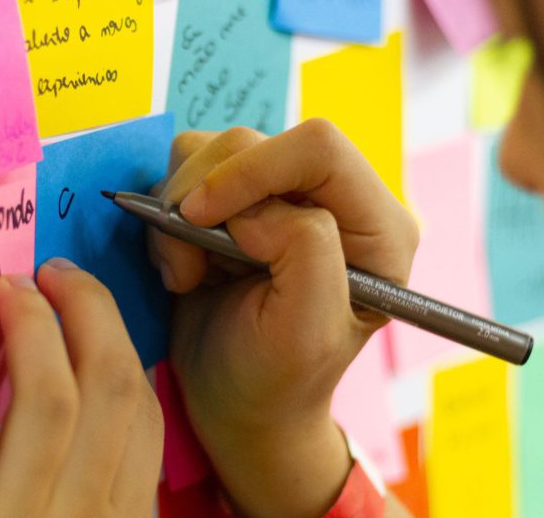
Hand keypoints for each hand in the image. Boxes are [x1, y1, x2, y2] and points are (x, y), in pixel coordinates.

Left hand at [0, 258, 162, 517]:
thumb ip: (76, 482)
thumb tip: (71, 391)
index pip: (143, 419)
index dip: (121, 348)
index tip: (90, 310)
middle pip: (109, 392)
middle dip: (90, 313)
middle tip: (55, 275)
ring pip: (49, 402)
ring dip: (33, 327)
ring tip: (9, 288)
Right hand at [150, 120, 417, 517]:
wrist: (237, 403)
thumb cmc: (276, 379)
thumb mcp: (305, 331)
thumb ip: (304, 252)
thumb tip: (256, 210)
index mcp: (376, 227)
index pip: (318, 147)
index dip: (251, 170)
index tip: (199, 218)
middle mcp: (332, 199)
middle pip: (253, 141)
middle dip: (204, 196)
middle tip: (187, 264)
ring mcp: (279, 196)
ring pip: (212, 150)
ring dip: (179, 210)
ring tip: (187, 273)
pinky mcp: (235, 201)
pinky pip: (185, 170)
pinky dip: (167, 216)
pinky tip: (184, 265)